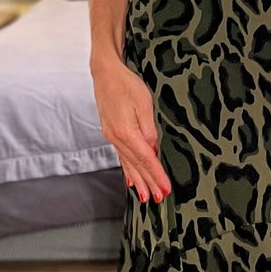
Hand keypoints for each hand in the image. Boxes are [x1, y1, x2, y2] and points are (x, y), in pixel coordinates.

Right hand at [91, 54, 170, 204]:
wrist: (105, 73)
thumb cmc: (126, 84)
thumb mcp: (144, 103)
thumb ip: (149, 128)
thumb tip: (152, 149)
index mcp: (126, 132)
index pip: (146, 159)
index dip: (157, 175)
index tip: (166, 188)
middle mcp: (117, 138)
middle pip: (137, 165)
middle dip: (149, 183)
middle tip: (159, 198)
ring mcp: (112, 137)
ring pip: (128, 164)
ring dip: (138, 180)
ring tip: (144, 196)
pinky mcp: (111, 133)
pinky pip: (121, 157)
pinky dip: (127, 170)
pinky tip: (130, 179)